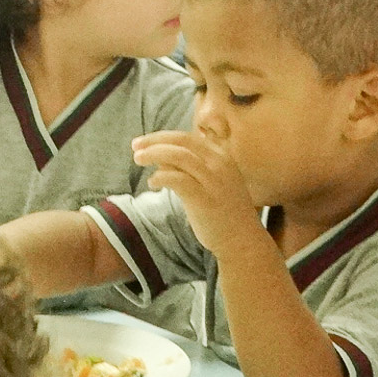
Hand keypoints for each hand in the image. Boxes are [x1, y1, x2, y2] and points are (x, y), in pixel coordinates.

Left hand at [130, 129, 263, 257]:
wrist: (242, 239)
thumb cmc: (224, 212)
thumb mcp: (210, 182)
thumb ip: (189, 169)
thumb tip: (161, 160)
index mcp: (221, 156)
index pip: (187, 137)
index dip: (162, 137)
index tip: (144, 141)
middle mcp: (219, 163)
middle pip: (181, 141)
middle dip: (155, 140)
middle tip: (135, 145)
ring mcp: (213, 180)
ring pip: (178, 156)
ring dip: (154, 154)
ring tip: (138, 159)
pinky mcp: (204, 198)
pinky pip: (178, 179)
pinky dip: (161, 177)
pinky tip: (152, 183)